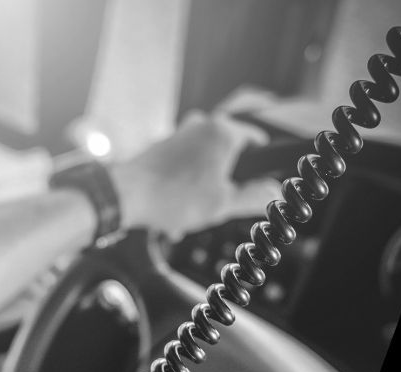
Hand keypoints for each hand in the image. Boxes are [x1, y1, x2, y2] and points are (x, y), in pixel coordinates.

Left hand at [110, 110, 281, 241]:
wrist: (126, 196)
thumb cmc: (173, 197)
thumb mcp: (222, 204)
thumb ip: (253, 198)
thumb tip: (274, 194)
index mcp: (224, 131)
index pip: (257, 137)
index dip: (262, 159)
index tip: (261, 176)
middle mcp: (203, 124)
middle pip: (228, 152)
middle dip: (225, 182)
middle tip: (221, 204)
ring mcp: (181, 133)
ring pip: (204, 163)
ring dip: (202, 191)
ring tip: (192, 217)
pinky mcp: (163, 146)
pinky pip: (184, 167)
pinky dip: (184, 189)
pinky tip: (174, 217)